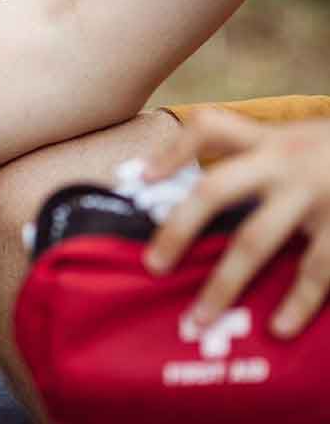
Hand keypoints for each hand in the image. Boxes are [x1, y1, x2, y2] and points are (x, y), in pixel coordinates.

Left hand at [143, 109, 329, 338]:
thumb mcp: (292, 140)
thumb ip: (252, 154)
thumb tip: (188, 186)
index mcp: (266, 141)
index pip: (210, 128)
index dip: (174, 149)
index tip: (143, 176)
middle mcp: (283, 163)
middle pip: (216, 190)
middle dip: (179, 229)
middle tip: (153, 265)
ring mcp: (315, 195)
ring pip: (256, 241)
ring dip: (224, 284)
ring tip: (198, 319)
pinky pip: (317, 271)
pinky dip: (298, 303)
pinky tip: (278, 327)